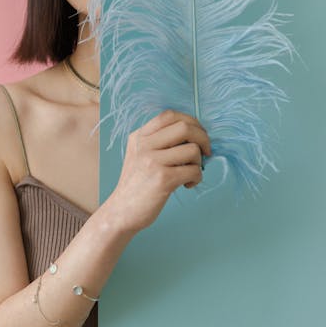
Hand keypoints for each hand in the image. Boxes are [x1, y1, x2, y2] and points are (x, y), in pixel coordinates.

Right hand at [104, 109, 211, 235]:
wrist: (121, 211)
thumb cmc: (137, 185)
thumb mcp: (139, 155)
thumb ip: (158, 142)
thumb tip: (194, 134)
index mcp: (139, 136)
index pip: (169, 115)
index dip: (190, 122)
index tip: (197, 136)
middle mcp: (144, 145)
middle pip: (185, 127)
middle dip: (203, 139)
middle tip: (205, 153)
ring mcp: (153, 161)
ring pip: (193, 149)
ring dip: (199, 162)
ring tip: (190, 173)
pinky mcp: (163, 179)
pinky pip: (194, 170)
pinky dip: (197, 178)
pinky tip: (187, 185)